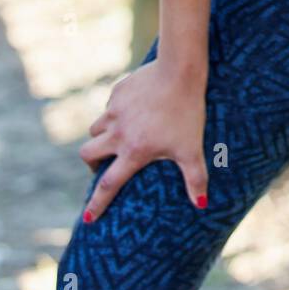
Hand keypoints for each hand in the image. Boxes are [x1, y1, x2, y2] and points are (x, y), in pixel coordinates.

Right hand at [78, 55, 208, 220]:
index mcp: (134, 151)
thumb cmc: (187, 113)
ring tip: (117, 137)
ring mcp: (115, 111)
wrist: (179, 71)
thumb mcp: (192, 149)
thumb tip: (202, 205)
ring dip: (101, 136)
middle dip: (92, 163)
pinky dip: (114, 113)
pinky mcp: (117, 92)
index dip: (96, 204)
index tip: (86, 218)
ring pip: (95, 128)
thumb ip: (195, 178)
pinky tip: (132, 110)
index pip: (109, 184)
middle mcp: (118, 133)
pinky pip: (109, 107)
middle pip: (88, 154)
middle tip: (103, 165)